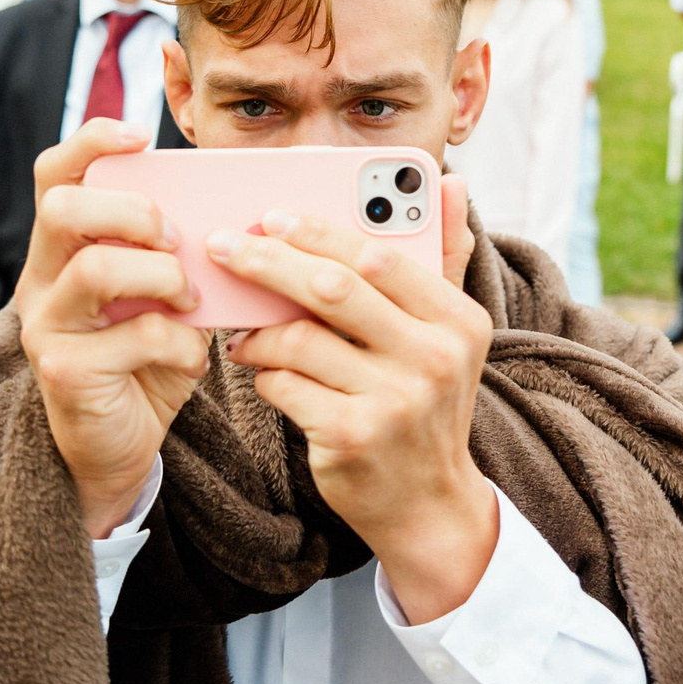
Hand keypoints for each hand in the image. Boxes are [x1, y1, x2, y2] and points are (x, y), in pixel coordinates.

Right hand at [14, 119, 209, 535]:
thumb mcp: (160, 299)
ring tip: (189, 298)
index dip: (91, 143)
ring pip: (94, 270)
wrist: (117, 449)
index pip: (53, 175)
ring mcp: (46, 327)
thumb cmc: (144, 361)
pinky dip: (178, 342)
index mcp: (62, 251)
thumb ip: (177, 257)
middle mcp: (40, 281)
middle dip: (131, 213)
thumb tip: (239, 215)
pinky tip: (189, 356)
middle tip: (173, 239)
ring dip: (161, 276)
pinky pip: (132, 337)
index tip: (140, 137)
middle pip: (62, 209)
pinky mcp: (65, 372)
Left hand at [213, 177, 498, 621]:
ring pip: (298, 339)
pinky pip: (284, 385)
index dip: (319, 231)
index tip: (272, 215)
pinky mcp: (353, 437)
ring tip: (244, 332)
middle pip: (332, 288)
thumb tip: (448, 181)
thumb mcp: (451, 334)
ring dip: (258, 331)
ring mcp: (395, 401)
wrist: (427, 503)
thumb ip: (444, 256)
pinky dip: (263, 374)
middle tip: (224, 246)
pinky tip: (263, 374)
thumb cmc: (426, 404)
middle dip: (268, 261)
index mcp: (457, 320)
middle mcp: (433, 358)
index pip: (380, 256)